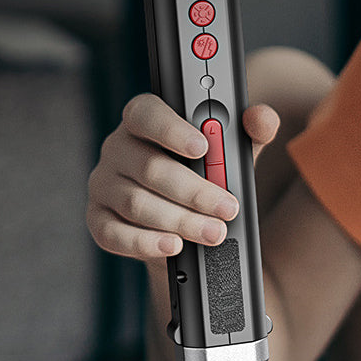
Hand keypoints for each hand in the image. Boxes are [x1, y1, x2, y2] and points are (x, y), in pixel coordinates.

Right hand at [86, 93, 278, 259]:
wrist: (185, 227)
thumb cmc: (204, 177)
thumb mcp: (231, 154)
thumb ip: (249, 132)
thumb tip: (262, 119)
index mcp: (143, 121)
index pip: (146, 114)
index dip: (172, 130)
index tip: (203, 148)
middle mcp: (117, 149)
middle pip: (149, 167)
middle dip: (194, 191)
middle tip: (227, 208)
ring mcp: (103, 186)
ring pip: (137, 203)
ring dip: (179, 221)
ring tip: (213, 233)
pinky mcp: (99, 221)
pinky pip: (115, 234)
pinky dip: (146, 243)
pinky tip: (173, 246)